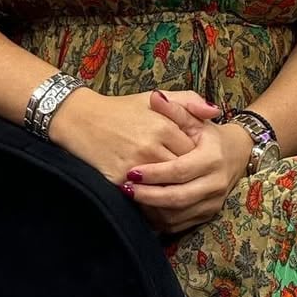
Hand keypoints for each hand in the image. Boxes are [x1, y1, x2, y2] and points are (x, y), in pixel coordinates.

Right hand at [49, 87, 220, 184]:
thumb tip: (215, 113)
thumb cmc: (122, 109)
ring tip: (176, 190)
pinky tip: (154, 196)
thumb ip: (189, 102)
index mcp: (164, 126)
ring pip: (164, 187)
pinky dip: (150, 199)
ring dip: (171, 191)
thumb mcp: (156, 97)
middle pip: (181, 172)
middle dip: (186, 177)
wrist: (81, 119)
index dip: (196, 158)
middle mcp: (150, 147)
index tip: (196, 160)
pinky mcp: (117, 179)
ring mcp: (134, 165)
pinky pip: (142, 196)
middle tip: (190, 180)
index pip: (193, 152)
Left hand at [126, 120, 253, 233]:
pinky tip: (145, 208)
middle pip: (177, 197)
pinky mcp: (208, 214)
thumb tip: (155, 98)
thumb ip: (175, 109)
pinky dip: (160, 219)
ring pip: (177, 214)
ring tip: (132, 198)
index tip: (131, 172)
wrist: (238, 152)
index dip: (154, 174)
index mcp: (212, 158)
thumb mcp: (195, 119)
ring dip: (152, 209)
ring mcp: (213, 201)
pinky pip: (180, 224)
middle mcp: (215, 182)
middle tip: (125, 189)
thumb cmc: (210, 135)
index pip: (179, 171)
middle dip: (148, 196)